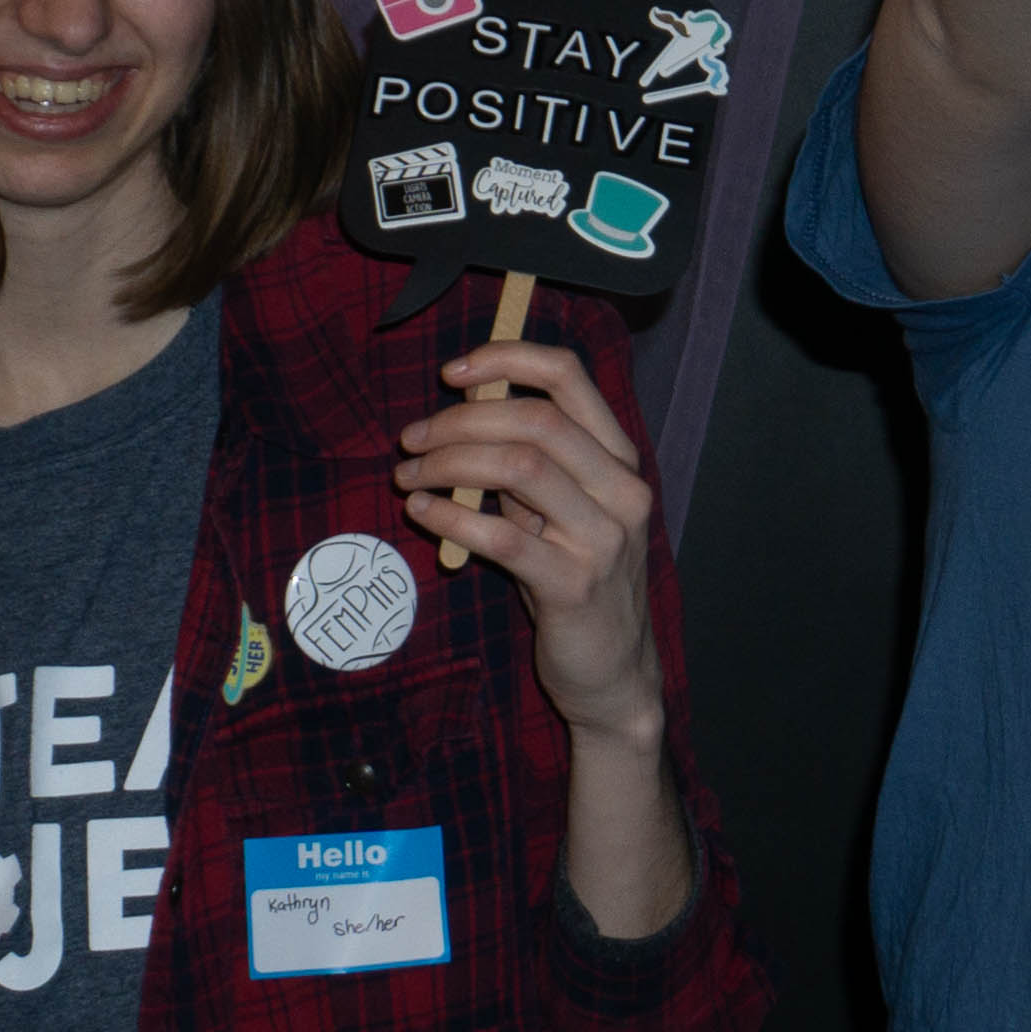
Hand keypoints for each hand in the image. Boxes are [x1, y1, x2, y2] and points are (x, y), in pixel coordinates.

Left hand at [398, 339, 666, 743]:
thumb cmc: (576, 583)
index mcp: (618, 461)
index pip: (569, 378)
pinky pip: (502, 537)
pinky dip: (452, 517)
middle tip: (411, 439)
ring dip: (449, 462)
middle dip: (460, 420)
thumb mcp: (560, 514)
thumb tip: (461, 415)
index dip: (507, 359)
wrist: (612, 672)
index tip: (451, 373)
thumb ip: (526, 467)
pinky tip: (422, 512)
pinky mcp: (575, 586)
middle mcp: (621, 490)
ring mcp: (605, 539)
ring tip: (409, 474)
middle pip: (536, 419)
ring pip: (519, 467)